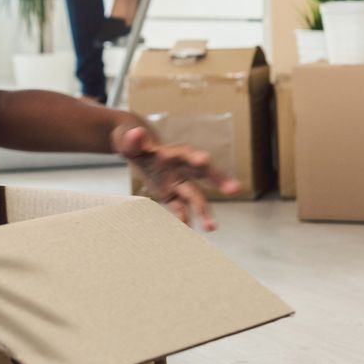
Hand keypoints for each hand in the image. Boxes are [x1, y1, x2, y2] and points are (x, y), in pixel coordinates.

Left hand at [113, 122, 238, 229]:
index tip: (205, 160)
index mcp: (173, 151)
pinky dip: (183, 218)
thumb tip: (136, 133)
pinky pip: (179, 207)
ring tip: (212, 228)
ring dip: (203, 211)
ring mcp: (177, 182)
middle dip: (218, 180)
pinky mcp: (170, 193)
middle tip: (235, 189)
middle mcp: (180, 167)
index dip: (195, 157)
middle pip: (203, 174)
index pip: (187, 153)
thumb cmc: (132, 141)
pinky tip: (188, 231)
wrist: (134, 146)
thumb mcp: (128, 140)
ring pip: (195, 196)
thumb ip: (133, 141)